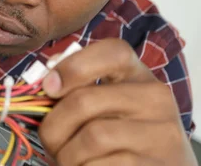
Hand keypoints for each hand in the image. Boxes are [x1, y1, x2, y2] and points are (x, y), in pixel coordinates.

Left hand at [38, 38, 196, 165]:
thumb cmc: (123, 135)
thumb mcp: (110, 103)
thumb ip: (80, 87)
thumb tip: (45, 80)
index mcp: (139, 76)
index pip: (112, 52)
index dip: (73, 65)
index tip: (49, 87)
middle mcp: (155, 100)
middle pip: (85, 100)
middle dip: (54, 125)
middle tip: (50, 141)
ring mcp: (160, 135)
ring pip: (92, 137)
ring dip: (67, 154)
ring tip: (69, 159)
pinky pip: (101, 165)